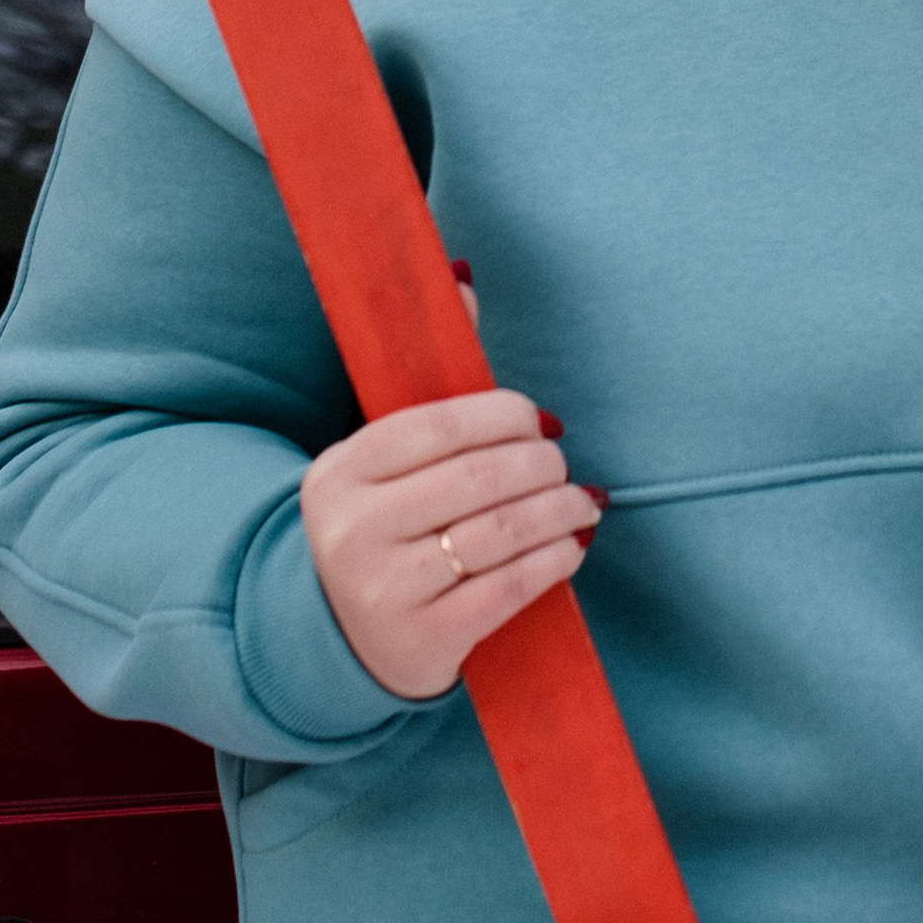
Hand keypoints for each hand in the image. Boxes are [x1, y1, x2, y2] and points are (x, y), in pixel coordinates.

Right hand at [303, 384, 600, 701]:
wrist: (347, 637)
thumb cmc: (387, 530)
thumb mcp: (382, 463)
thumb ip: (427, 378)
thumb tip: (467, 284)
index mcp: (340, 472)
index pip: (438, 424)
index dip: (504, 416)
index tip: (540, 423)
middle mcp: (352, 529)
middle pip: (476, 477)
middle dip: (540, 465)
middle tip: (562, 467)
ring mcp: (383, 589)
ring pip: (498, 531)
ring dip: (559, 510)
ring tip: (582, 503)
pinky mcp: (423, 638)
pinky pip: (507, 588)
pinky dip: (553, 561)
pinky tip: (572, 548)